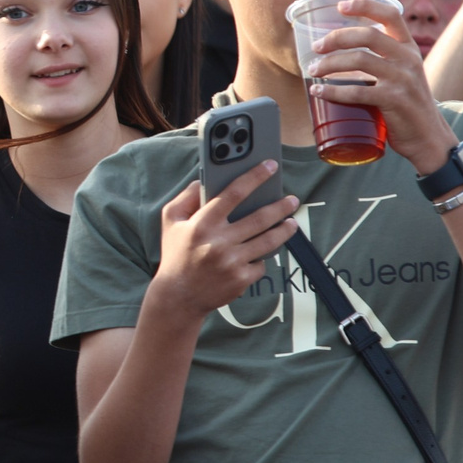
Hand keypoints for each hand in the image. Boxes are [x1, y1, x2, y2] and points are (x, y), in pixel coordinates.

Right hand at [150, 171, 299, 321]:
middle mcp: (219, 242)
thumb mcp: (170, 221)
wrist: (178, 296)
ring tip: (291, 223)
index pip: (233, 193)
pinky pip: (261, 263)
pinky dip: (261, 258)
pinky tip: (260, 253)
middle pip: (260, 218)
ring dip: (284, 230)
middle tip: (292, 200)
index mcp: (202, 224)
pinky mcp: (241, 279)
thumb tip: (202, 181)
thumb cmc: (175, 254)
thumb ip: (185, 198)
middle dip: (280, 207)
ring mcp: (232, 262)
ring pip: (268, 241)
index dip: (254, 177)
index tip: (270, 166)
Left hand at [305, 0, 455, 172]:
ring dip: (329, 64)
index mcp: (409, 48)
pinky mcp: (394, 101)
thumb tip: (342, 50)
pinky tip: (318, 91)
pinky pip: (357, 91)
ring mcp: (403, 79)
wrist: (429, 138)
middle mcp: (408, 59)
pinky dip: (332, 91)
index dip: (365, 5)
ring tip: (313, 70)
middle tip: (317, 47)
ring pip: (359, 60)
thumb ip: (383, 59)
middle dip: (336, 38)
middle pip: (367, 35)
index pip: (391, 15)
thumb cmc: (407, 105)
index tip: (340, 5)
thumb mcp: (403, 74)